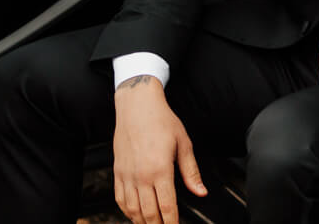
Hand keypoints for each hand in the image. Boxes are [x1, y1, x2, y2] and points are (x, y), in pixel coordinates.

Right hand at [112, 75, 207, 223]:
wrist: (137, 107)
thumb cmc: (161, 121)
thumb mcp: (184, 144)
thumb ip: (191, 172)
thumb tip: (201, 191)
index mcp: (160, 169)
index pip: (167, 207)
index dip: (172, 222)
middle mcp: (141, 176)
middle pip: (149, 213)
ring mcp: (127, 175)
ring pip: (132, 210)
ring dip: (142, 221)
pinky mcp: (117, 172)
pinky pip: (120, 199)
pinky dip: (127, 211)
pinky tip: (135, 214)